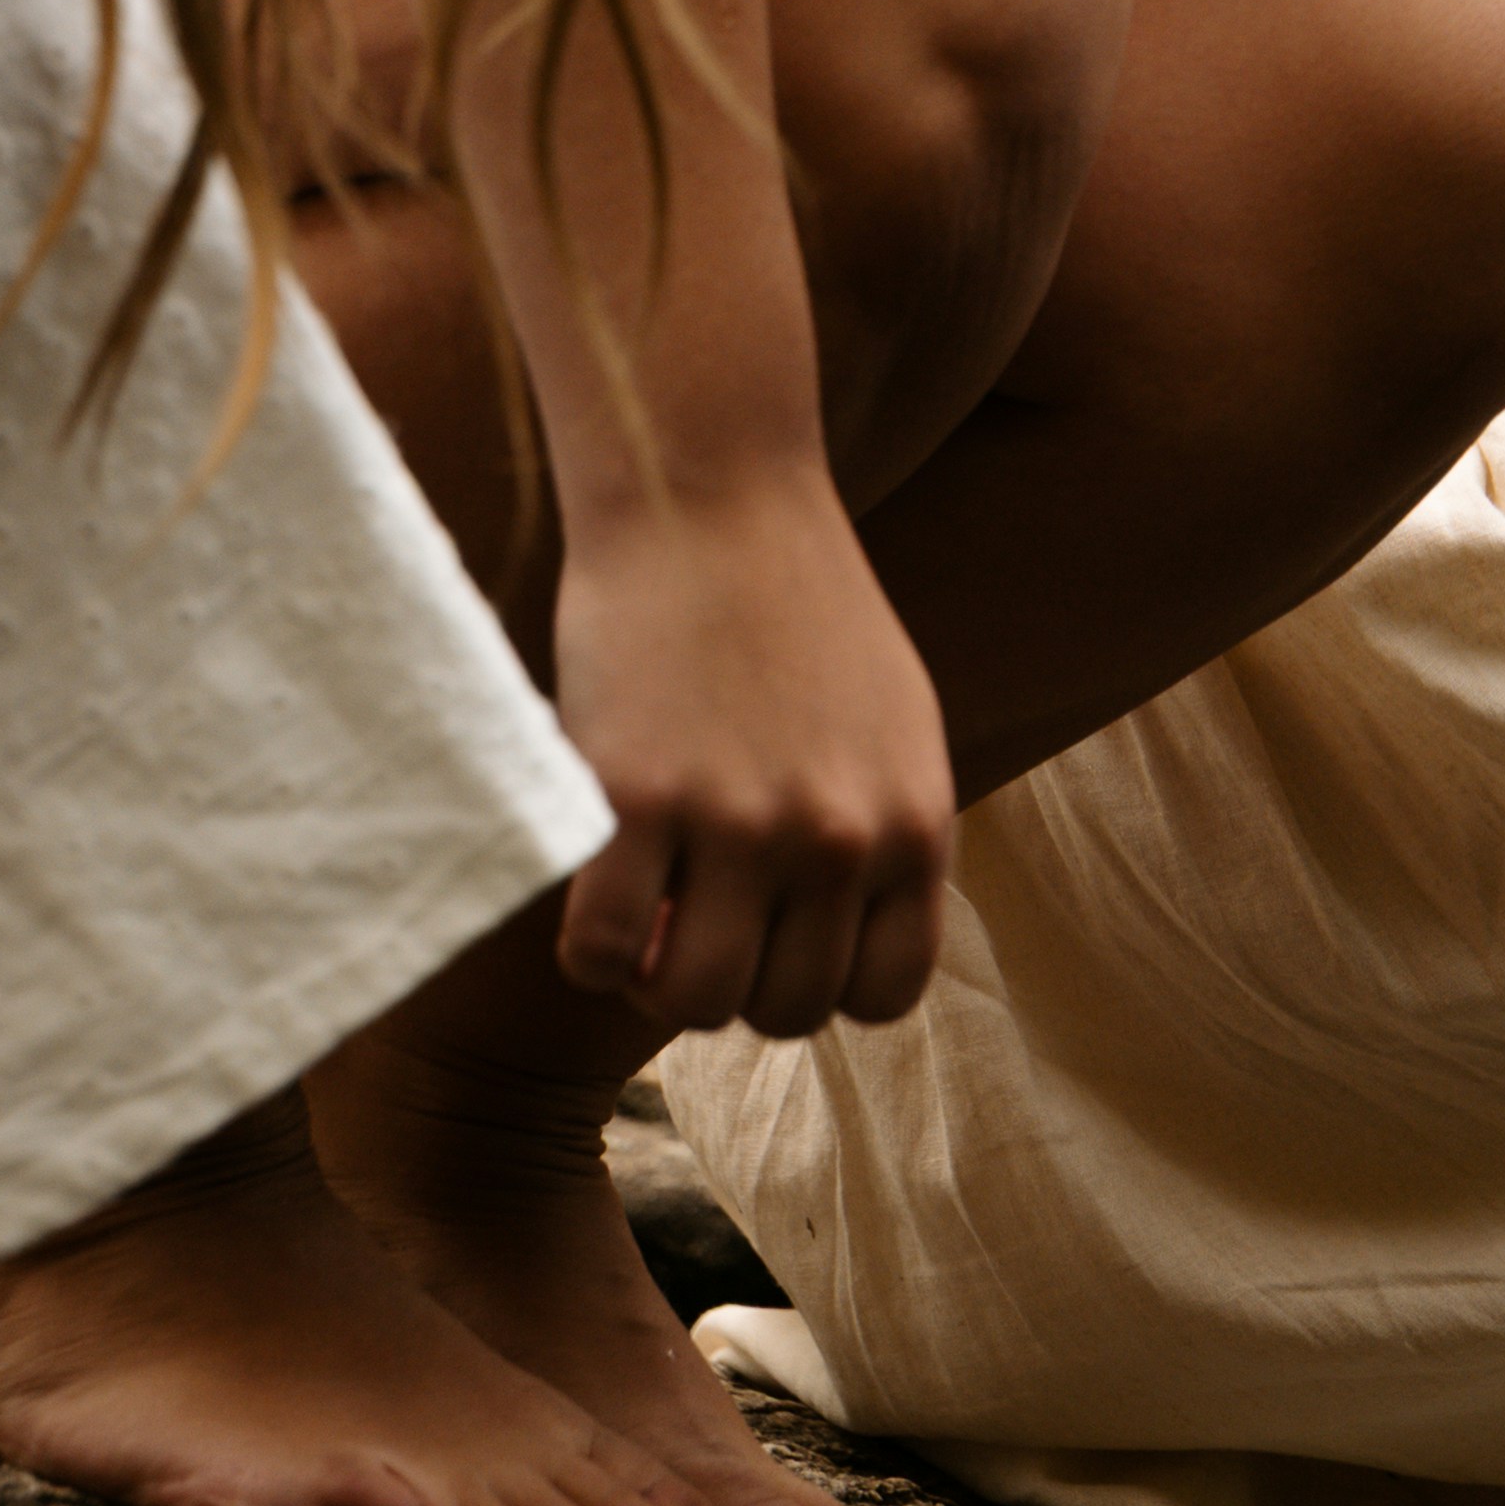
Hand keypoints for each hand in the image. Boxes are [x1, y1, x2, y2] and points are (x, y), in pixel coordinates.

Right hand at [545, 478, 953, 1043]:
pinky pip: (602, 953)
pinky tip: (594, 896)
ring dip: (658, 982)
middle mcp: (838, 837)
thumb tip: (833, 943)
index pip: (885, 994)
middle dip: (735, 983)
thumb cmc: (798, 607)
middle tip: (694, 918)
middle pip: (786, 1010)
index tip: (775, 939)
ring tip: (647, 912)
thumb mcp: (893, 726)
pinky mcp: (635, 798)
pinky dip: (589, 954)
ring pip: (695, 1003)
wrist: (712, 495)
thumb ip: (877, 834)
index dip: (819, 983)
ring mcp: (737, 823)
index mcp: (915, 823)